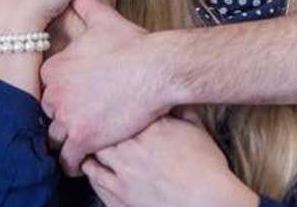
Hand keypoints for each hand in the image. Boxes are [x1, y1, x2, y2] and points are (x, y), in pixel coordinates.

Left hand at [41, 0, 172, 175]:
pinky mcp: (83, 138)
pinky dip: (72, 162)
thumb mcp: (105, 21)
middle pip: (48, 113)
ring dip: (65, 140)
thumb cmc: (134, 44)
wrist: (156, 68)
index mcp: (54, 68)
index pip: (46, 89)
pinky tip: (81, 160)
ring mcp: (67, 117)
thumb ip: (87, 5)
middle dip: (61, 117)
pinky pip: (68, 159)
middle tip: (79, 119)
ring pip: (55, 137)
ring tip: (80, 140)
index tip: (73, 98)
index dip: (60, 94)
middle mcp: (54, 93)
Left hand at [82, 115, 258, 206]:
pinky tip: (91, 166)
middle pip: (103, 127)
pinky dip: (90, 169)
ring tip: (90, 142)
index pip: (125, 107)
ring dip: (91, 146)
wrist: (204, 200)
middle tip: (97, 120)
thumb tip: (174, 100)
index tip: (118, 103)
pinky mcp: (119, 192)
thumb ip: (183, 111)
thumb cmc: (206, 167)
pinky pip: (94, 176)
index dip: (119, 105)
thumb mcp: (198, 129)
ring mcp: (123, 169)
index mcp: (152, 126)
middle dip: (100, 123)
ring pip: (93, 151)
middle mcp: (133, 145)